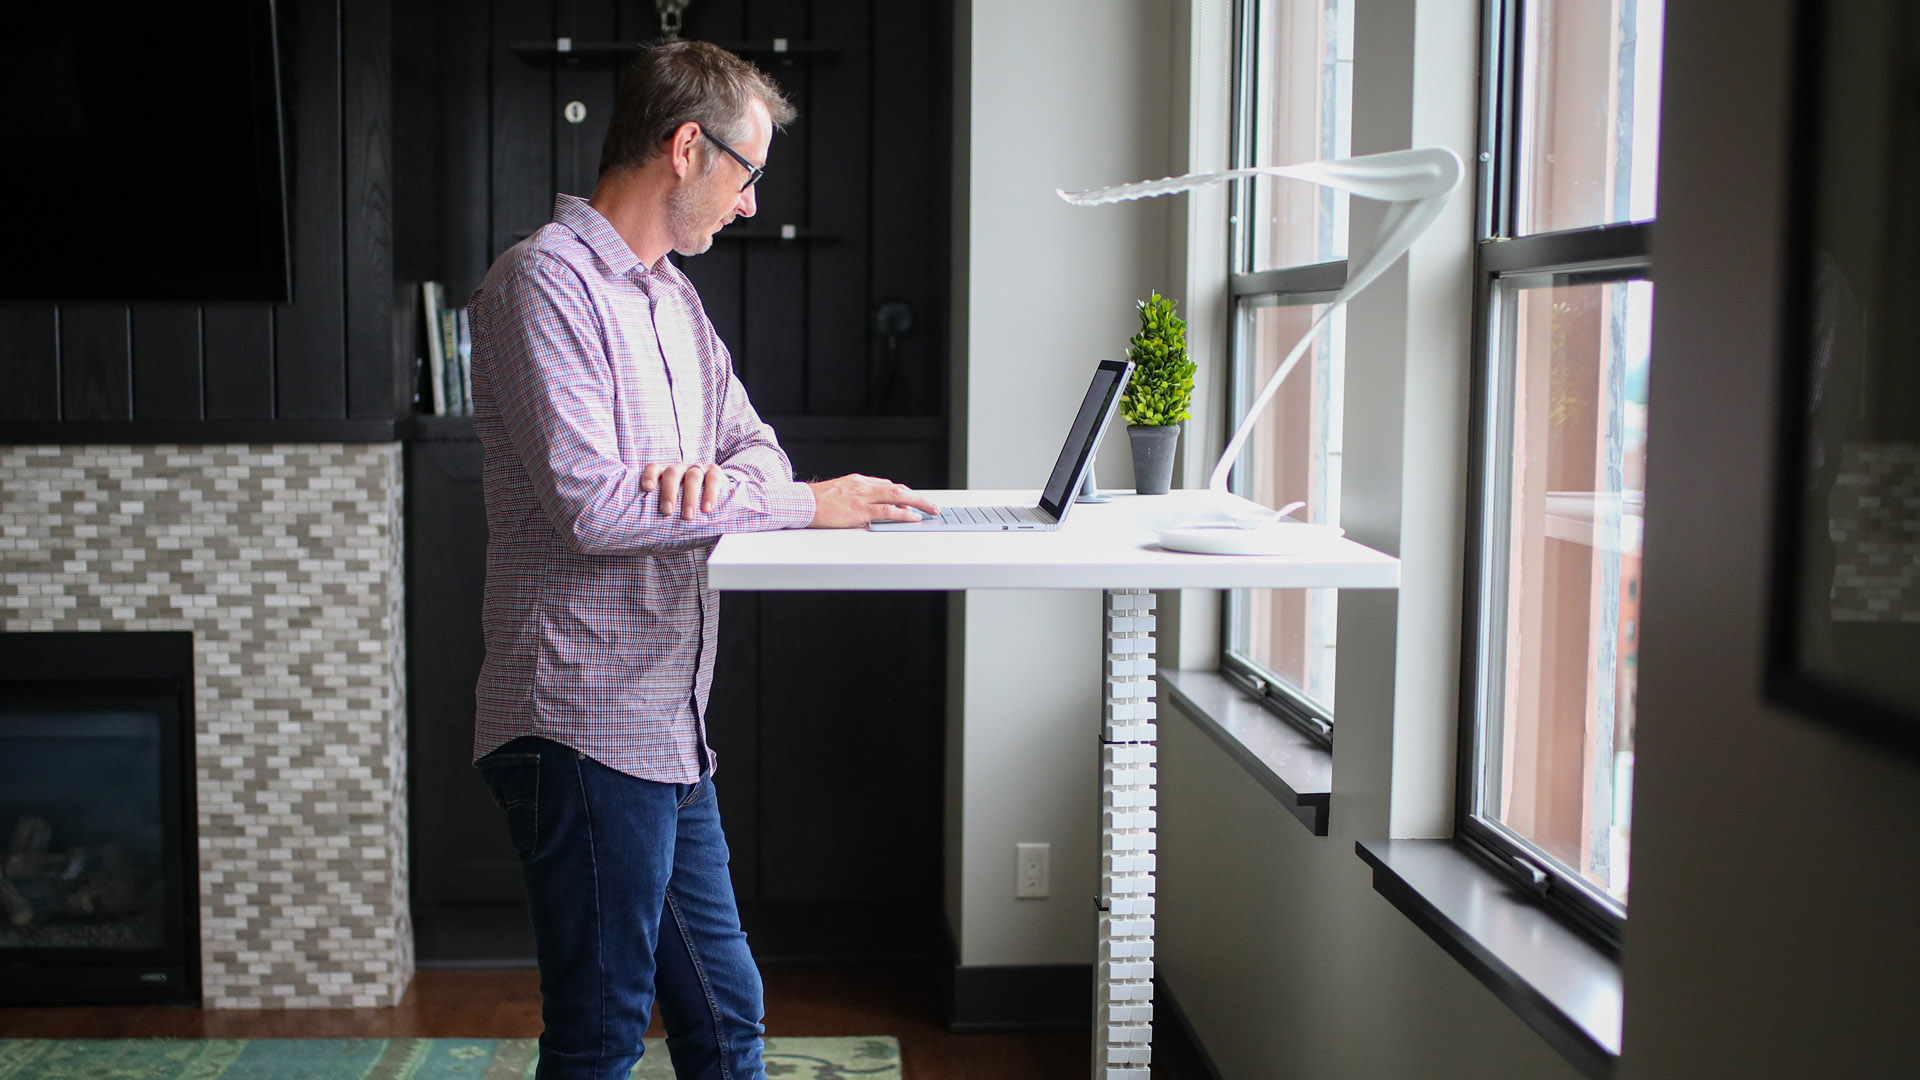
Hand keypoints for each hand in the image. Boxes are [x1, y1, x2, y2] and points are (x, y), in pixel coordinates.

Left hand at [640, 462, 727, 519]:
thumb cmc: (688, 506)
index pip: (654, 468)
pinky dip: (710, 494)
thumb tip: (643, 532)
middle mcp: (681, 469)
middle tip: (667, 512)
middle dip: (669, 492)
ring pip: (693, 476)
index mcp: (666, 474)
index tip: (648, 488)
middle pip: (672, 473)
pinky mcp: (716, 472)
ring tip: (688, 516)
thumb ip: (663, 511)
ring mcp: (699, 469)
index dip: (649, 476)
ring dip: (690, 497)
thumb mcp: (674, 506)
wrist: (718, 499)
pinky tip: (707, 509)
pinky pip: (713, 480)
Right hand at [806, 474, 939, 527]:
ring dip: (918, 503)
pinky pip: (887, 511)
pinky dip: (903, 514)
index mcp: (859, 481)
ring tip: (931, 511)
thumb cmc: (817, 501)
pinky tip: (913, 517)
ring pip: (898, 496)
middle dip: (919, 497)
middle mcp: (864, 486)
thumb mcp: (840, 493)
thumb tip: (871, 507)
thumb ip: (857, 497)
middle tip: (933, 506)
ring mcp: (863, 497)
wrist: (801, 502)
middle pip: (899, 488)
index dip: (905, 494)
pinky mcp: (859, 510)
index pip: (888, 486)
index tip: (916, 501)